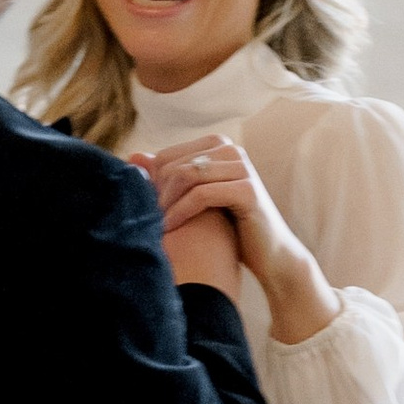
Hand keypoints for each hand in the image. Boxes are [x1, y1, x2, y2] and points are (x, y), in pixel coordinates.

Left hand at [147, 136, 339, 345]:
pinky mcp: (248, 190)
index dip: (150, 183)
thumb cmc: (230, 228)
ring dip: (166, 203)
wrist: (271, 256)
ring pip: (186, 176)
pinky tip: (170, 229)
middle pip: (174, 164)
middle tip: (147, 220)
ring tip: (155, 226)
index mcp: (217, 147)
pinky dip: (180, 212)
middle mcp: (231, 150)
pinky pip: (202, 194)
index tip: (143, 209)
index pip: (167, 155)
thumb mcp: (194, 201)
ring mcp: (242, 167)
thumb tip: (132, 156)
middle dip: (156, 193)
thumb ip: (166, 178)